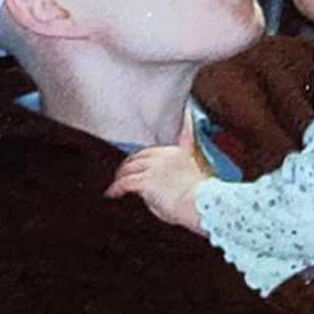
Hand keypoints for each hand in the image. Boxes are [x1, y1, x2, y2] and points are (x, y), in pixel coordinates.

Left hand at [104, 108, 204, 233]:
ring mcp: (155, 166)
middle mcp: (167, 156)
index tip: (187, 110)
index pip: (184, 132)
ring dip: (122, 174)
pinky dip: (116, 188)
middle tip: (126, 169)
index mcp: (183, 154)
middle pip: (143, 153)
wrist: (200, 202)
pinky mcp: (145, 180)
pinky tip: (112, 192)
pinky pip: (124, 182)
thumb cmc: (201, 198)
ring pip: (130, 167)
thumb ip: (181, 173)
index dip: (186, 120)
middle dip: (133, 161)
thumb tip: (166, 181)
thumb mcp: (197, 180)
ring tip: (117, 181)